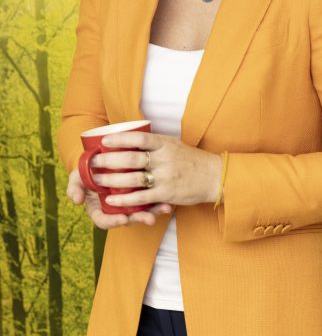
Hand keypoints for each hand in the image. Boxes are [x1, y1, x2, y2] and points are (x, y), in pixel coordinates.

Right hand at [66, 169, 171, 228]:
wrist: (103, 158)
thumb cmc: (88, 170)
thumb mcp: (77, 177)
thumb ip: (74, 188)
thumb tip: (77, 200)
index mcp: (100, 208)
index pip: (104, 221)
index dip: (112, 221)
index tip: (122, 219)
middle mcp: (115, 209)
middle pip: (127, 219)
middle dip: (139, 218)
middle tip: (149, 218)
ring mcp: (129, 203)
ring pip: (141, 212)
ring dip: (154, 212)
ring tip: (164, 209)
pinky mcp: (141, 195)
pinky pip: (150, 202)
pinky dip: (159, 203)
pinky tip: (168, 202)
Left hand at [85, 131, 223, 212]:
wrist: (214, 176)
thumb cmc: (192, 160)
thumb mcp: (175, 144)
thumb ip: (155, 142)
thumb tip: (132, 135)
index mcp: (165, 143)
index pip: (139, 138)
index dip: (119, 139)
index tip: (103, 141)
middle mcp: (165, 159)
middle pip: (131, 159)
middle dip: (108, 161)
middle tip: (94, 162)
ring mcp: (166, 177)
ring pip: (133, 179)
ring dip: (112, 180)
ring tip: (97, 180)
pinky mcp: (167, 194)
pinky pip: (141, 197)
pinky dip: (124, 199)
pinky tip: (111, 199)